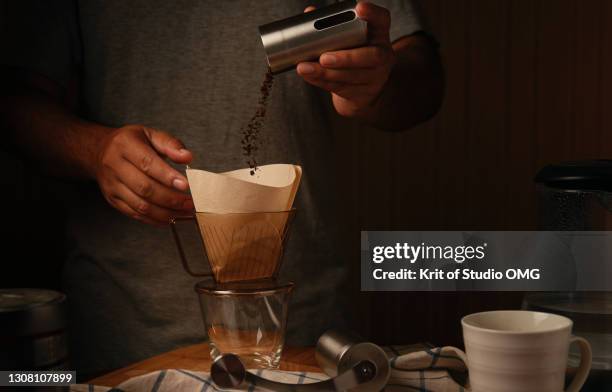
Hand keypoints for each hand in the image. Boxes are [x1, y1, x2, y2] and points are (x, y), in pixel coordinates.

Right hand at [95, 124, 193, 224]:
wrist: (100, 151)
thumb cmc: (131, 142)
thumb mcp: (150, 134)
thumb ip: (170, 144)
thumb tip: (187, 157)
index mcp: (124, 145)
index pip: (147, 163)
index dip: (167, 176)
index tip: (186, 185)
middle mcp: (114, 165)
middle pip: (144, 188)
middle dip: (170, 198)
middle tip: (190, 203)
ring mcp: (112, 185)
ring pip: (140, 205)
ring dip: (166, 212)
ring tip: (184, 212)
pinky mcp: (113, 199)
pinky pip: (135, 214)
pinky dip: (155, 219)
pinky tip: (170, 217)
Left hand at [297, 2, 395, 117]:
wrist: (360, 90)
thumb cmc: (351, 55)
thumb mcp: (348, 39)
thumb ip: (331, 25)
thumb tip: (309, 12)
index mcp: (379, 34)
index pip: (382, 19)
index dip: (373, 13)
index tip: (359, 7)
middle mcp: (383, 55)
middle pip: (372, 56)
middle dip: (346, 58)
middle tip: (323, 58)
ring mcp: (377, 77)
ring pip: (353, 76)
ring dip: (327, 73)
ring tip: (306, 68)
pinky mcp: (365, 94)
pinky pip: (342, 88)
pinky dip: (322, 82)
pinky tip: (309, 75)